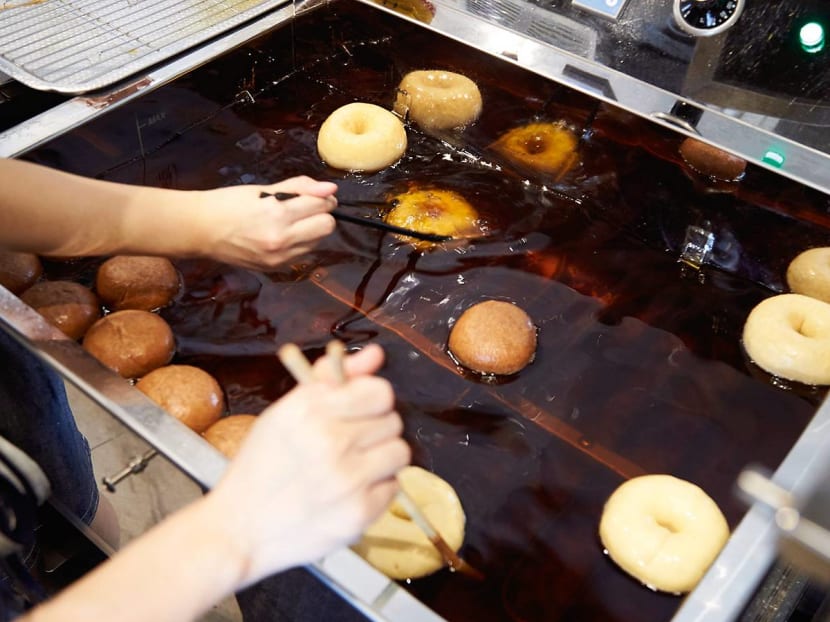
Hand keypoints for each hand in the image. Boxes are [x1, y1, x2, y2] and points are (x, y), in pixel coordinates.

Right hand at [190, 176, 337, 269]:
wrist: (201, 230)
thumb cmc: (230, 203)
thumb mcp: (265, 189)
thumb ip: (301, 187)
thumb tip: (330, 189)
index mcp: (278, 213)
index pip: (322, 206)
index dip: (322, 198)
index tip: (315, 195)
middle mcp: (282, 239)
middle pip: (327, 227)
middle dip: (321, 215)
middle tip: (306, 209)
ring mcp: (280, 257)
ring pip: (318, 242)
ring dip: (312, 230)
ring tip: (290, 222)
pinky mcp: (276, 268)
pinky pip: (304, 254)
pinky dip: (300, 244)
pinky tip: (283, 236)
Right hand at [202, 344, 409, 588]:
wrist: (238, 529)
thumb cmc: (261, 467)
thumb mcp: (285, 413)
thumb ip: (332, 379)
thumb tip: (375, 354)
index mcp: (309, 410)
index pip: (380, 391)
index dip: (371, 401)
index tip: (358, 412)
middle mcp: (330, 441)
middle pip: (393, 421)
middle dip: (374, 431)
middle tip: (347, 445)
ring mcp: (347, 479)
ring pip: (399, 453)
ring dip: (380, 460)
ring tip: (351, 469)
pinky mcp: (359, 513)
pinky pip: (393, 488)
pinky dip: (375, 491)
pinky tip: (348, 493)